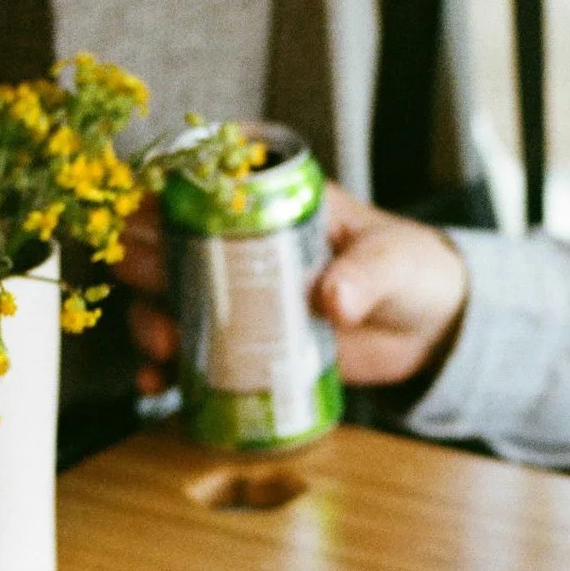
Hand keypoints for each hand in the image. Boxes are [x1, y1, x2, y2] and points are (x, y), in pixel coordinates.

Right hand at [116, 184, 468, 394]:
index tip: (140, 217)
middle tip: (146, 283)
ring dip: (150, 319)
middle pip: (166, 244)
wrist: (429, 333)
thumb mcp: (393, 262)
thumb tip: (333, 300)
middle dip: (141, 261)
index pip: (201, 187)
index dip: (159, 196)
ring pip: (167, 301)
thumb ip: (366, 276)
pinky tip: (157, 383)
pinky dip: (168, 370)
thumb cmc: (412, 271)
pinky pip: (191, 357)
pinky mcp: (244, 348)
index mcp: (272, 205)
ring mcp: (238, 300)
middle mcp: (241, 248)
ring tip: (161, 345)